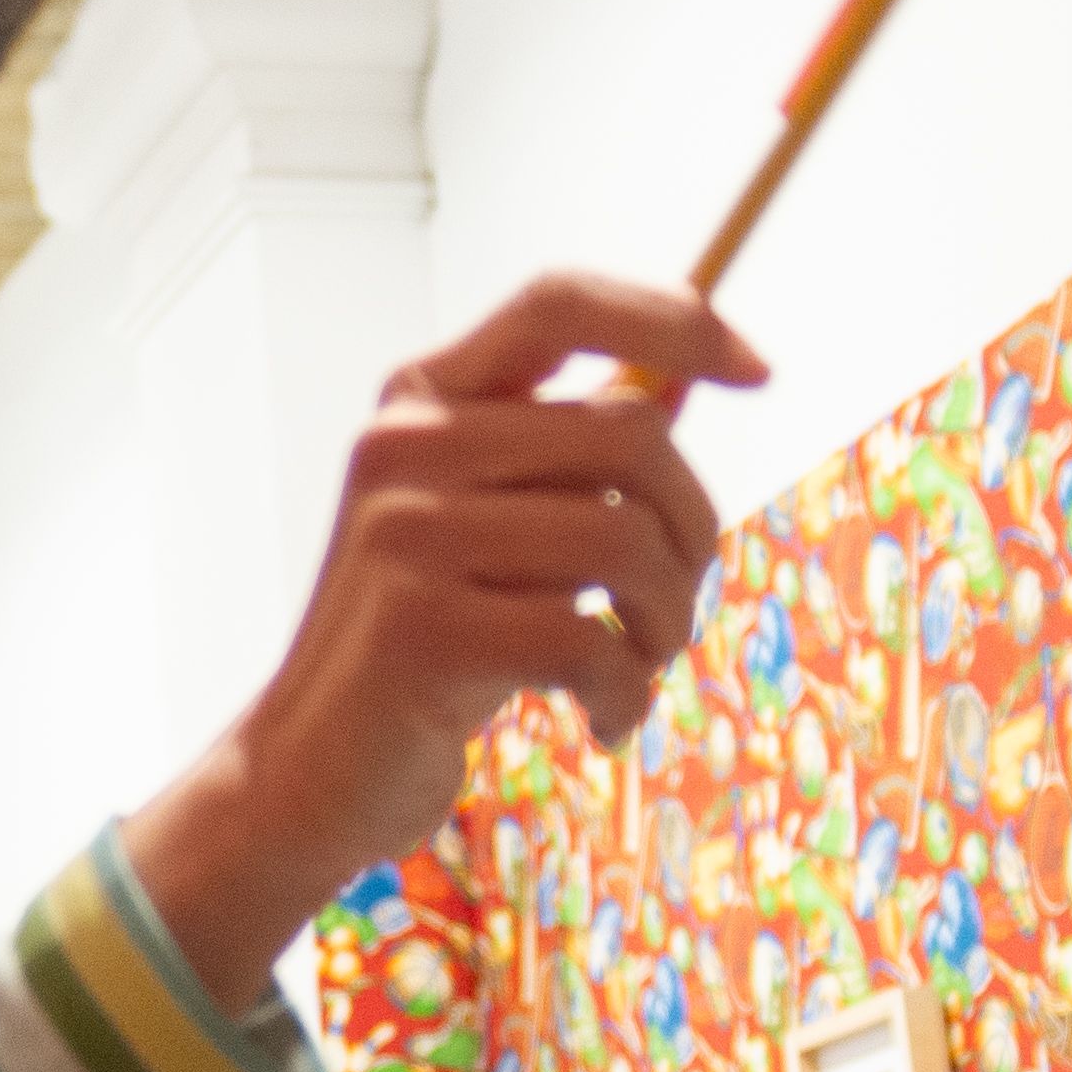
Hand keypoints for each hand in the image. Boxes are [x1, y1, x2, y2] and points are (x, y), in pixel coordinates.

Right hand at [119, 276, 762, 982]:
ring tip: (642, 663)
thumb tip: (696, 364)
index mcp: (420, 398)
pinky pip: (590, 641)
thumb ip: (576, 448)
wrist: (313, 769)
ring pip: (625, 541)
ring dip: (668, 621)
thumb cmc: (436, 641)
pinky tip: (606, 720)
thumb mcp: (496, 524)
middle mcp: (403, 447)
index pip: (557, 302)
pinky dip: (626, 693)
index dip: (674, 319)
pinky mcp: (422, 631)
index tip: (759, 368)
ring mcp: (404, 536)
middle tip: (675, 602)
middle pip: (629, 432)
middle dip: (693, 527)